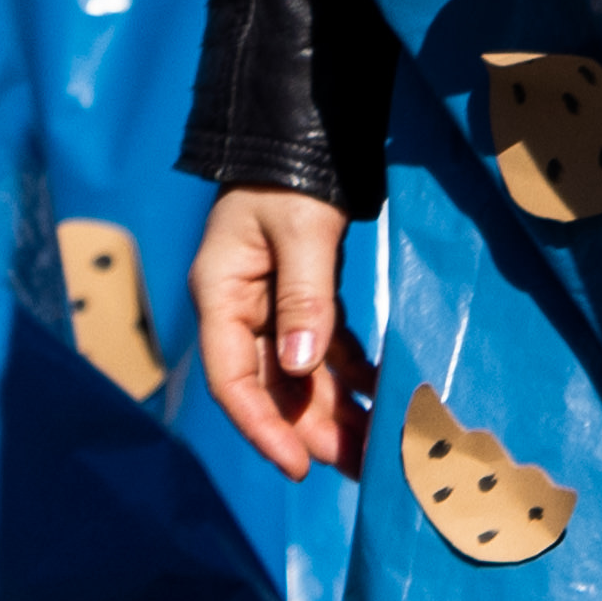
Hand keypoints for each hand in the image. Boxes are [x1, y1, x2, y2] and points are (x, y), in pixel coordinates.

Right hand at [188, 187, 370, 480]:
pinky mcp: (303, 293)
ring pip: (301, 372)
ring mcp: (271, 304)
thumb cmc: (292, 177)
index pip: (233, 382)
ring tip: (376, 446)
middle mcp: (241, 310)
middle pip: (273, 387)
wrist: (302, 130)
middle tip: (358, 469)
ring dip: (335, 409)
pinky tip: (379, 392)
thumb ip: (303, 296)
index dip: (264, 428)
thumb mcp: (299, 231)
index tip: (299, 466)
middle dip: (312, 431)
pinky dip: (350, 369)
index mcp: (222, 298)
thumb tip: (300, 365)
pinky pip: (324, 345)